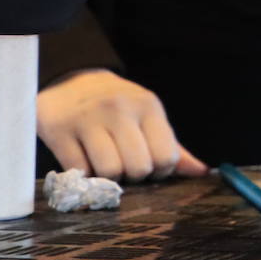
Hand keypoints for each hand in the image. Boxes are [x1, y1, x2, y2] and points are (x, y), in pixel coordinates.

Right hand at [36, 69, 207, 180]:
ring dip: (108, 178)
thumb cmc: (118, 106)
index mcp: (148, 106)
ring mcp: (88, 119)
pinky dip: (84, 174)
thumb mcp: (148, 116)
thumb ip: (173, 146)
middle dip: (135, 176)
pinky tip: (85, 161)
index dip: (160, 171)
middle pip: (138, 167)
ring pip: (109, 171)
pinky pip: (79, 171)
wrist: (71, 81)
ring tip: (106, 165)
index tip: (151, 167)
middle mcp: (119, 110)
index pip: (166, 156)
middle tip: (127, 168)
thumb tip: (202, 172)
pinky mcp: (59, 131)